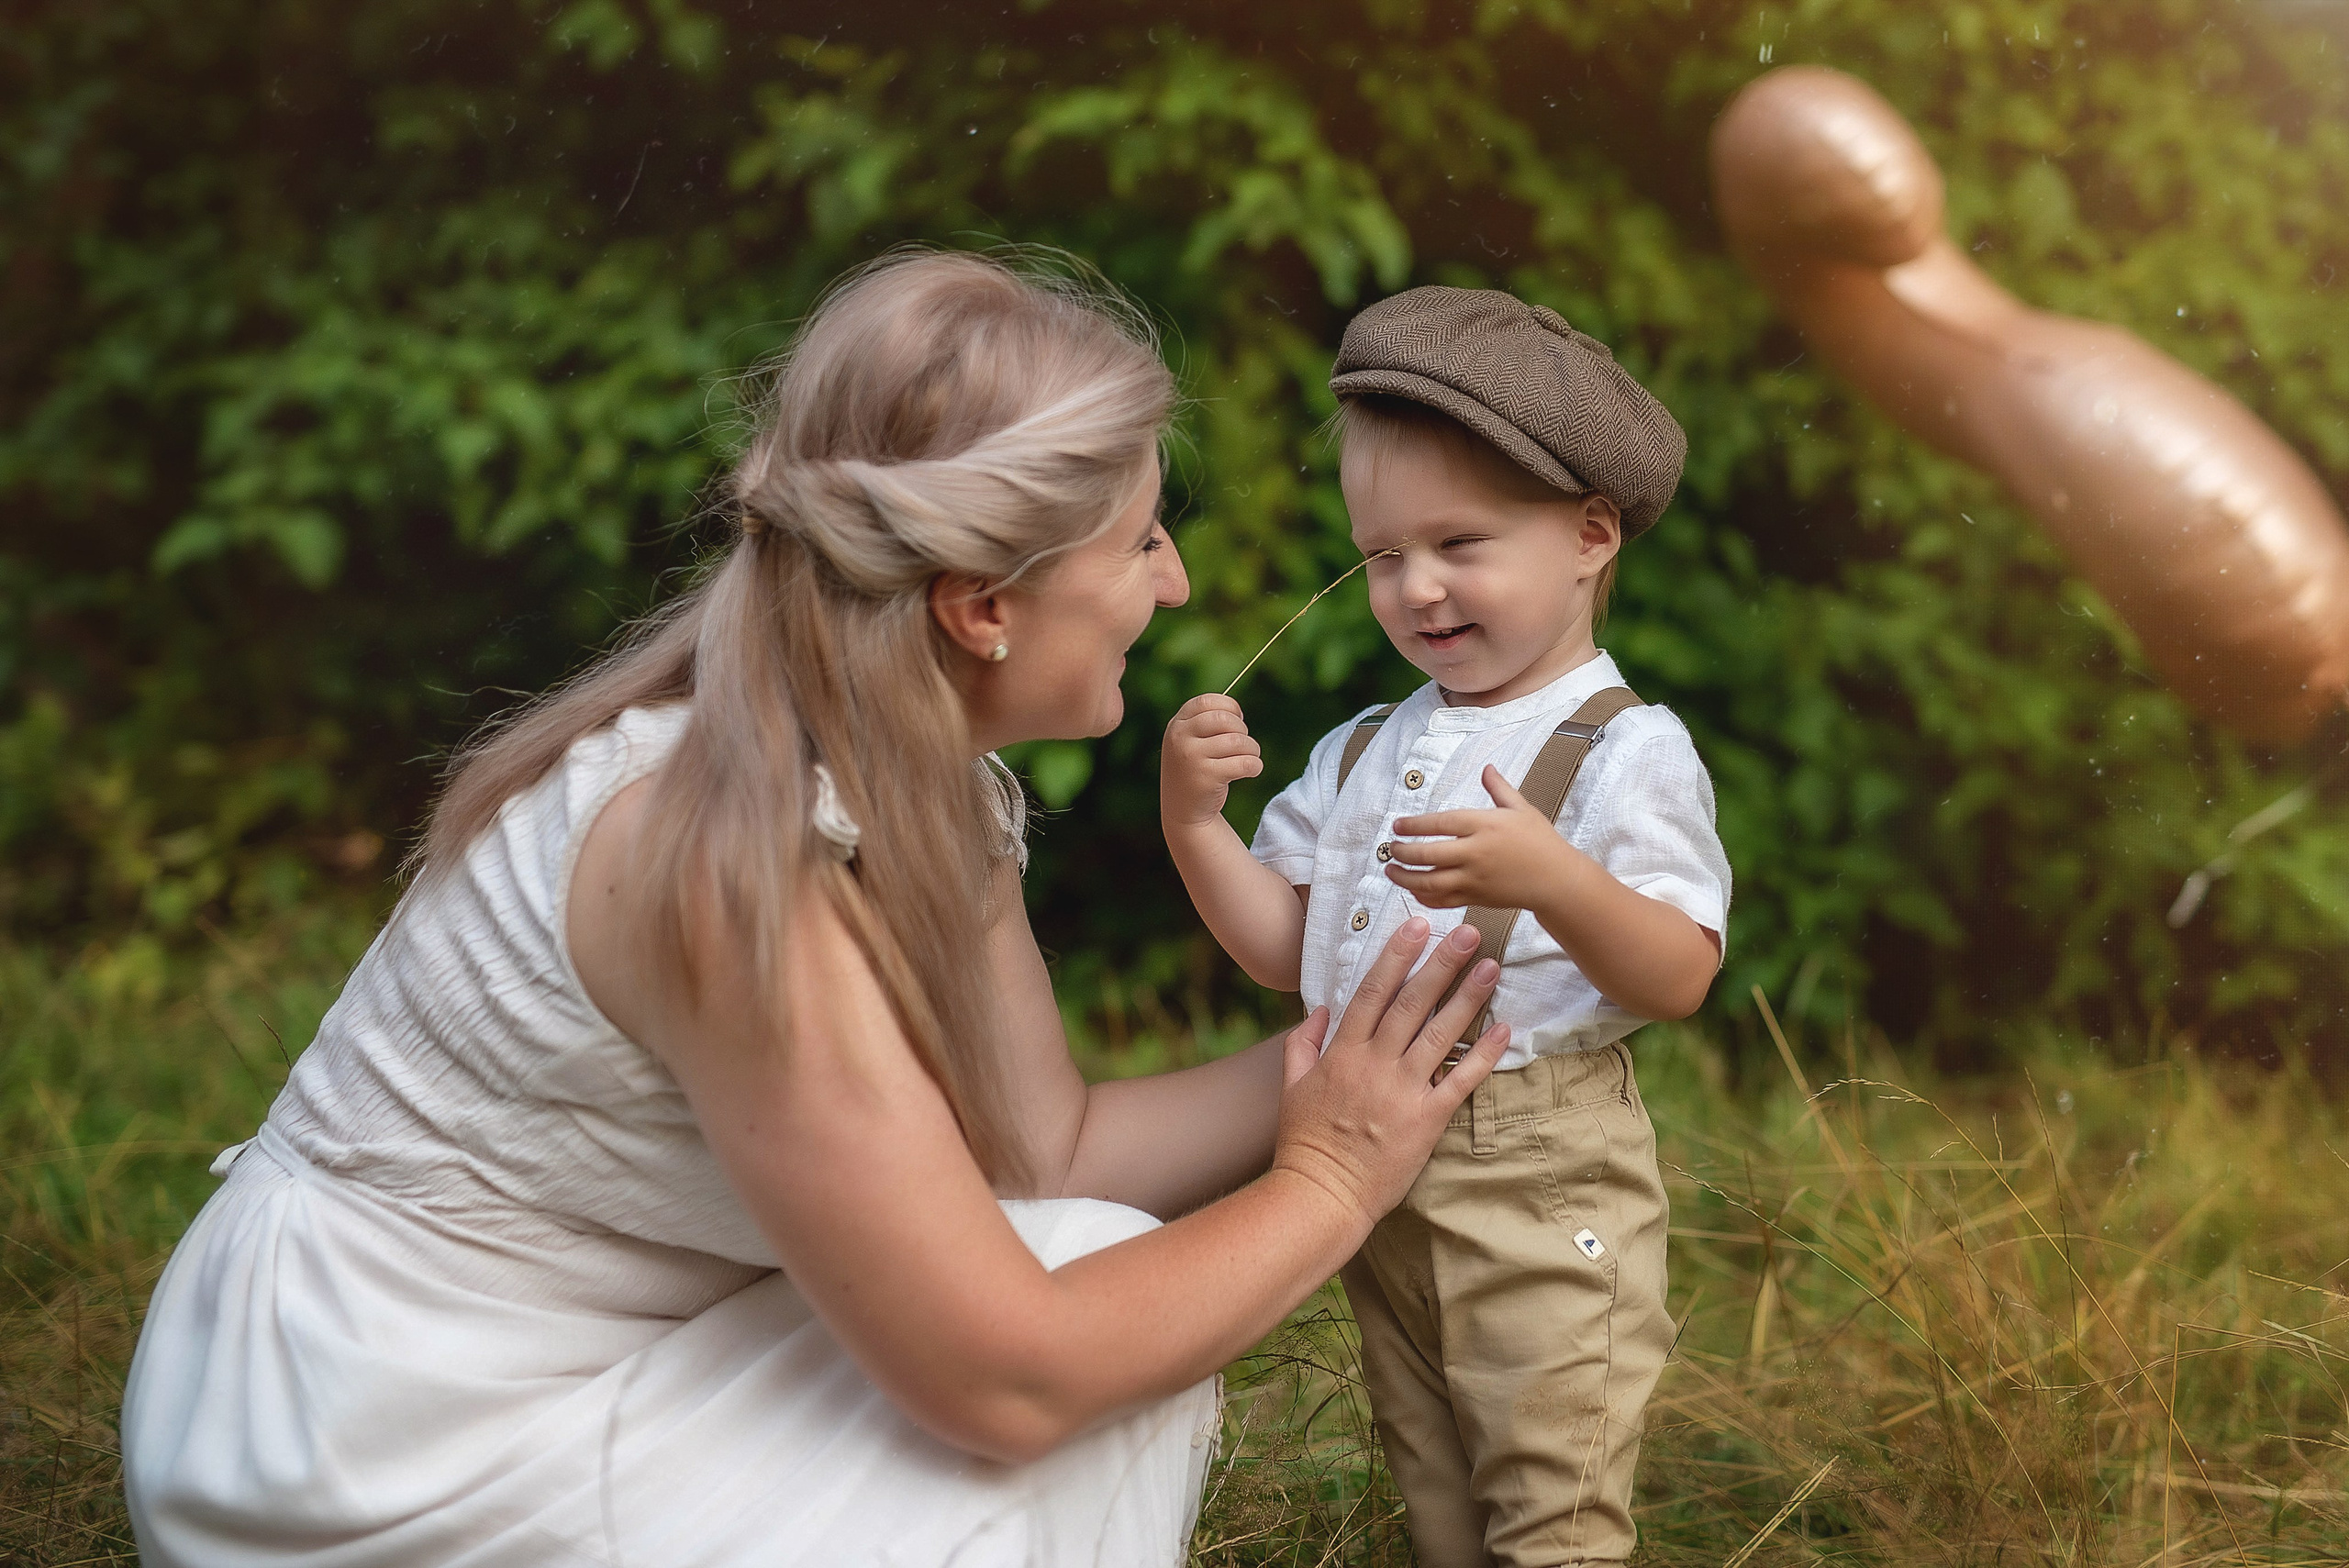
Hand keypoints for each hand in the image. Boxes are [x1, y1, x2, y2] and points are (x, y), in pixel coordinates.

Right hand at [1161, 694, 1263, 826]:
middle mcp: (1180, 738)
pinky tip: (1251, 770)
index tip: (1237, 720)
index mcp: (1177, 725)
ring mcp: (1191, 758)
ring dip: (1252, 749)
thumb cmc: (1193, 770)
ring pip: (1238, 741)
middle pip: (1225, 719)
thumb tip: (1237, 711)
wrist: (1182, 811)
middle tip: (1243, 744)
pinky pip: (1245, 762)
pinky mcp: (1207, 778)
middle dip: (1242, 730)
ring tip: (1249, 758)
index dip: (1229, 707)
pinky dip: (1255, 766)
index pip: (1208, 701)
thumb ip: (1206, 722)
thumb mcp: (1189, 741)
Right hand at [1272, 919, 1508, 1225]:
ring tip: (1490, 967)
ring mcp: (1403, 1091)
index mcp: (1343, 1052)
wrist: (1321, 1194)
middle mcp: (1375, 1064)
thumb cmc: (1305, 1142)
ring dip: (1467, 997)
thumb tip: (1319, 1009)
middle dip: (1440, 964)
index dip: (1396, 956)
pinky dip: (1484, 1054)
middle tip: (1466, 932)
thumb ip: (1302, 1043)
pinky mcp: (1427, 1120)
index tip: (1416, 927)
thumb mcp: (1292, 1086)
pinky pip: (1460, 1080)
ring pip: (1440, 1034)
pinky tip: (1504, 1029)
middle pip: (1412, 1003)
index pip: (1372, 992)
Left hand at [1385, 764, 1584, 909]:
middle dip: (1402, 852)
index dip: (1414, 825)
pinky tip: (1414, 890)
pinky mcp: (1477, 898)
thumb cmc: (1541, 841)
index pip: (1440, 823)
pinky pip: (1443, 901)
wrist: (1557, 880)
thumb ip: (1499, 788)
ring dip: (1405, 878)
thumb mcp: (1521, 809)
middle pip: (1428, 854)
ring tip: (1391, 870)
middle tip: (1390, 848)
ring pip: (1430, 882)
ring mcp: (1475, 878)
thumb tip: (1486, 767)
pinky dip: (1424, 897)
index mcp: (1485, 825)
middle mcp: (1476, 853)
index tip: (1396, 825)